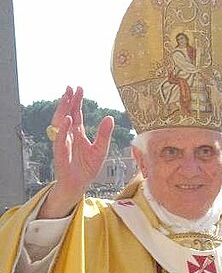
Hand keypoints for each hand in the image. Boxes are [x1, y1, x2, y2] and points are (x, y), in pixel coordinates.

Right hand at [39, 86, 113, 218]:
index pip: (76, 113)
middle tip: (70, 88)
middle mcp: (69, 135)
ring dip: (62, 110)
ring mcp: (63, 142)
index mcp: (78, 133)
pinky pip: (60, 138)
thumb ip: (104, 134)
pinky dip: (63, 129)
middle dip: (68, 101)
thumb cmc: (88, 168)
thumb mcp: (101, 149)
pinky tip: (68, 119)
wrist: (79, 184)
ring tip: (67, 98)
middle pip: (67, 113)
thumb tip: (110, 117)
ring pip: (60, 122)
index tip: (79, 88)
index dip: (77, 101)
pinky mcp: (60, 152)